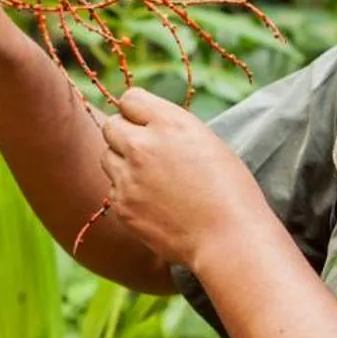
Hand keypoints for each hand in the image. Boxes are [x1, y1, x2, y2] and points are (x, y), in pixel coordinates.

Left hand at [98, 87, 272, 270]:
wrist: (229, 239)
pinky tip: (154, 203)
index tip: (148, 123)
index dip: (138, 111)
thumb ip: (169, 127)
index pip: (130, 98)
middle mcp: (142, 146)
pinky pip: (113, 189)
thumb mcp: (206, 141)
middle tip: (146, 151)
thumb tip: (143, 123)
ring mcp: (127, 177)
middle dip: (125, 134)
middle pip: (110, 125)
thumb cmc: (229, 190)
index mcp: (169, 123)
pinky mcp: (122, 206)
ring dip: (122, 162)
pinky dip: (127, 193)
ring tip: (152, 178)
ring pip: (107, 157)